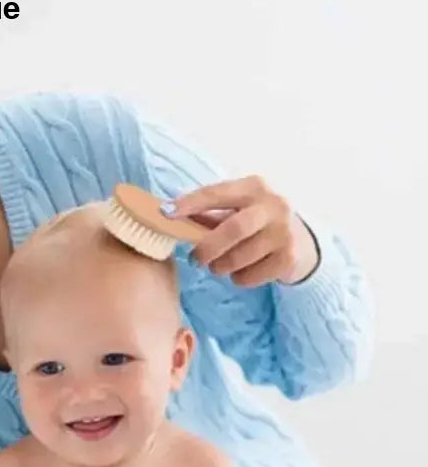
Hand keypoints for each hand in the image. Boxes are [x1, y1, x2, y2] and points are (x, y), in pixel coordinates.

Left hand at [164, 175, 318, 286]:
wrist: (300, 240)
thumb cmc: (255, 223)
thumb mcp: (235, 210)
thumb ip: (206, 214)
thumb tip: (166, 215)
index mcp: (253, 187)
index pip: (216, 194)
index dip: (189, 204)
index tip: (165, 214)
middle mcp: (272, 206)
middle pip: (234, 229)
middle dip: (208, 248)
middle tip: (196, 260)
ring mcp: (284, 232)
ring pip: (241, 256)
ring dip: (222, 266)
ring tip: (218, 266)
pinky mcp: (289, 258)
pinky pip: (251, 275)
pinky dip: (239, 278)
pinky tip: (240, 272)